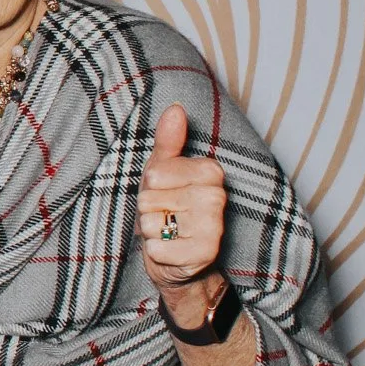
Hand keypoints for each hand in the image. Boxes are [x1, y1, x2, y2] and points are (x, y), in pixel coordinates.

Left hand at [136, 104, 230, 326]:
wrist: (180, 257)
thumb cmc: (168, 207)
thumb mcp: (163, 172)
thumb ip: (168, 141)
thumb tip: (174, 109)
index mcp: (209, 172)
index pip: (156, 173)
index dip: (150, 185)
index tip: (162, 191)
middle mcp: (216, 197)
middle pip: (150, 197)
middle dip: (148, 209)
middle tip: (164, 215)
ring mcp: (213, 227)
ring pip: (152, 221)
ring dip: (151, 230)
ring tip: (167, 232)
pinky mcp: (205, 254)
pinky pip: (158, 248)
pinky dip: (155, 251)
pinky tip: (168, 251)